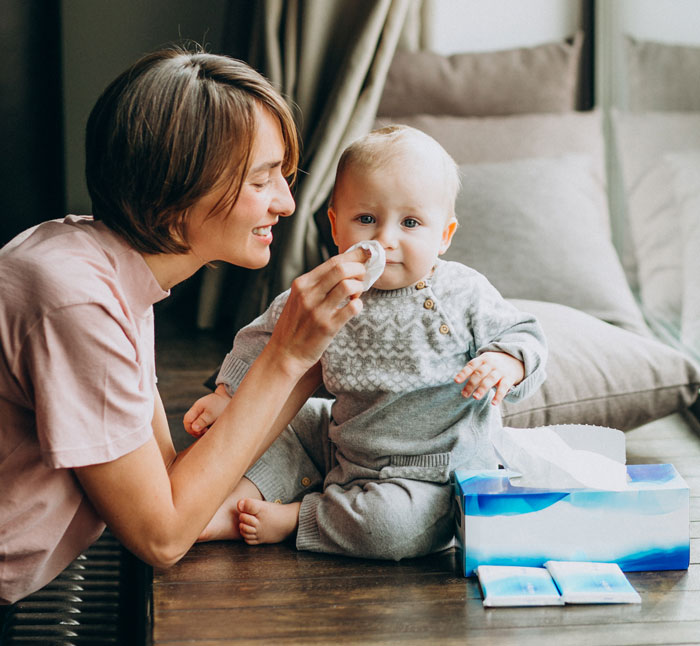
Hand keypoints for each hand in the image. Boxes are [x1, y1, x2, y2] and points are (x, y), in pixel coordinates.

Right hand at [183, 386, 230, 437]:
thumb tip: (193, 428)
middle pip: (190, 424)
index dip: (190, 429)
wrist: (230, 397)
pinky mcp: (207, 415)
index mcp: (196, 408)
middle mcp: (197, 410)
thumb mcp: (212, 414)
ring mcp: (201, 412)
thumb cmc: (221, 405)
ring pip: (196, 425)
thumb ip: (202, 421)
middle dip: (196, 431)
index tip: (200, 432)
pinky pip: (202, 424)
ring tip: (210, 430)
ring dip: (201, 430)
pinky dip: (205, 427)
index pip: (186, 420)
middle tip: (206, 432)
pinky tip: (212, 427)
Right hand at [265, 247, 369, 375]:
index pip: (333, 261)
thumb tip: (344, 267)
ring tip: (356, 295)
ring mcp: (318, 310)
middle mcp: (308, 294)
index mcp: (302, 283)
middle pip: (342, 268)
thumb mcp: (299, 298)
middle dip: (359, 269)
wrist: (285, 354)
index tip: (366, 255)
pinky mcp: (327, 327)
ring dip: (359, 287)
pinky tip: (354, 308)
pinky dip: (359, 305)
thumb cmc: (295, 325)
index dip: (354, 256)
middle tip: (363, 278)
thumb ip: (317, 284)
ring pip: (348, 285)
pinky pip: (352, 308)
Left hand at [454, 351, 524, 405]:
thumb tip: (457, 380)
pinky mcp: (509, 379)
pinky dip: (499, 396)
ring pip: (490, 379)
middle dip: (471, 384)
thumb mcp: (483, 361)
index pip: (471, 365)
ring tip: (475, 397)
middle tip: (464, 395)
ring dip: (482, 389)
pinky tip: (493, 403)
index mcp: (482, 359)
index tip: (456, 381)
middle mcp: (491, 364)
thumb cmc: (492, 364)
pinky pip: (504, 388)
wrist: (515, 359)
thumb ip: (472, 370)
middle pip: (480, 374)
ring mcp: (500, 371)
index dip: (463, 373)